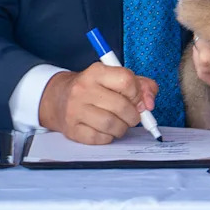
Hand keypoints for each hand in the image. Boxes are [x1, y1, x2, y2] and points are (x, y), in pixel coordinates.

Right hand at [38, 63, 158, 143]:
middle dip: (133, 115)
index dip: (138, 94)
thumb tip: (150, 103)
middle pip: (122, 106)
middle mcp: (83, 89)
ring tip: (119, 124)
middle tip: (132, 116)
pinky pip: (100, 138)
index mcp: (96, 72)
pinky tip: (105, 130)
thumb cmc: (95, 88)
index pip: (126, 80)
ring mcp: (75, 110)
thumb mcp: (115, 78)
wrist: (59, 98)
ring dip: (122, 128)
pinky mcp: (72, 129)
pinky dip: (108, 137)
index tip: (138, 100)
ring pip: (112, 125)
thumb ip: (141, 86)